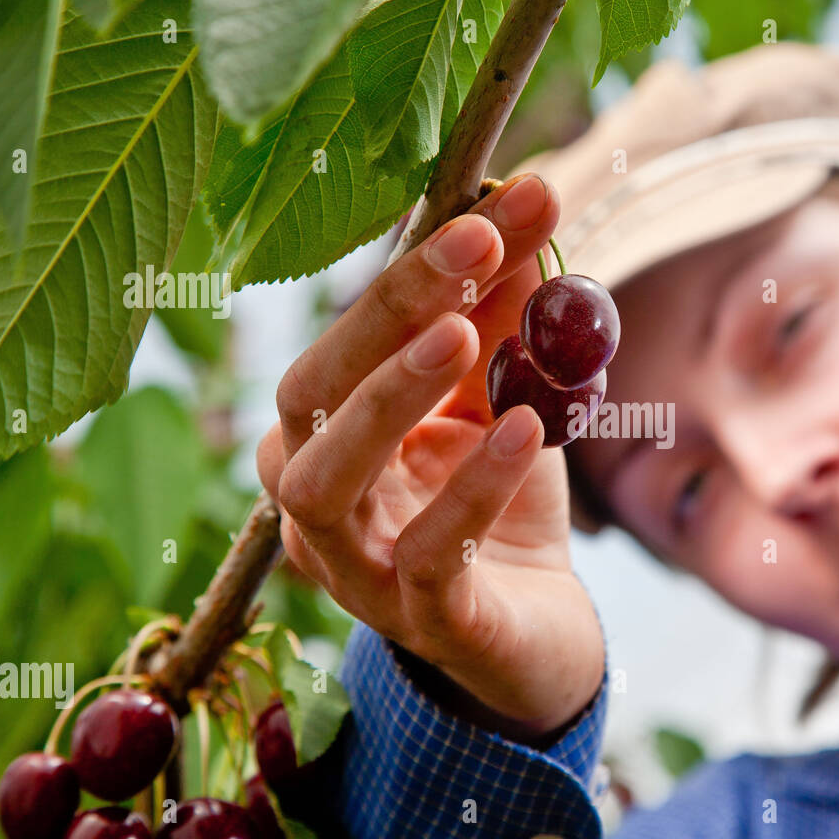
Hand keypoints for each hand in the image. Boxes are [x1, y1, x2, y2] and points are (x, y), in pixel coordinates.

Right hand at [256, 174, 604, 742]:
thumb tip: (521, 206)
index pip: (344, 339)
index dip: (409, 270)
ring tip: (463, 335)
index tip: (492, 205)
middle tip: (472, 249)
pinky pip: (428, 559)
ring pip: (325, 487)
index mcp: (327, 437)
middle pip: (306, 396)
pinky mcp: (423, 624)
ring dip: (388, 399)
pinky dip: (472, 491)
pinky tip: (525, 432)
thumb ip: (501, 320)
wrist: (532, 633)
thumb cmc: (497, 511)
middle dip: (385, 314)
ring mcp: (358, 572)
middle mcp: (317, 503)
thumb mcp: (501, 401)